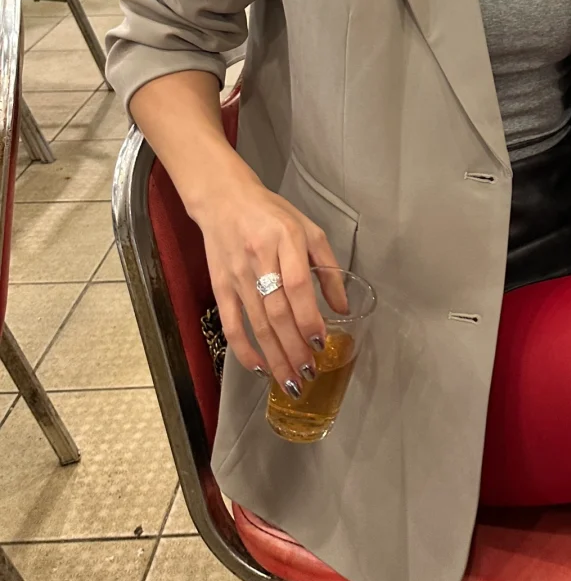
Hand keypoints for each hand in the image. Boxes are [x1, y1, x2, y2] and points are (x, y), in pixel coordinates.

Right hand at [195, 175, 342, 392]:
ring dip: (274, 355)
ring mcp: (237, 275)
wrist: (224, 200)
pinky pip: (231, 323)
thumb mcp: (308, 229)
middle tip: (308, 373)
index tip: (320, 342)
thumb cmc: (272, 214)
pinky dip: (243, 349)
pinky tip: (259, 368)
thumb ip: (328, 267)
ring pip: (256, 323)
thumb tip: (342, 307)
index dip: (308, 317)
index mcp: (286, 240)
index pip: (296, 285)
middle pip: (276, 311)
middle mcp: (260, 259)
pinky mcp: (220, 286)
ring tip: (290, 380)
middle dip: (293, 347)